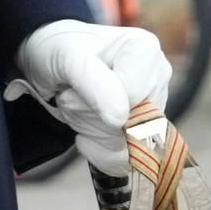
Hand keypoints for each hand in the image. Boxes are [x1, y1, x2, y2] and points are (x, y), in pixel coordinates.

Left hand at [15, 19, 171, 178]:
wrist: (52, 65)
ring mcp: (155, 106)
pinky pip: (125, 159)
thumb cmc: (59, 51)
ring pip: (126, 145)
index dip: (95, 101)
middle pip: (130, 124)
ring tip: (78, 106)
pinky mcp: (146, 132)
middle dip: (89, 117)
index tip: (72, 85)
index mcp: (146, 50)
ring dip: (90, 131)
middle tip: (71, 95)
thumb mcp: (66, 58)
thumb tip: (120, 120)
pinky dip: (97, 150)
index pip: (131, 98)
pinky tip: (83, 131)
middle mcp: (158, 78)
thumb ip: (93, 82)